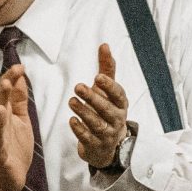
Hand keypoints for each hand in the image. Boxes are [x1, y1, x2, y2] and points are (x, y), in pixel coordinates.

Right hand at [0, 62, 35, 190]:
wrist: (4, 179)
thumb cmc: (12, 148)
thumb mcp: (19, 120)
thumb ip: (19, 100)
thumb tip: (20, 77)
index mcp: (1, 114)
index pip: (4, 93)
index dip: (11, 79)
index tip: (20, 66)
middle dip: (4, 87)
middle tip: (11, 72)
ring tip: (3, 89)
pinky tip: (1, 116)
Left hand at [68, 42, 129, 170]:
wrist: (107, 145)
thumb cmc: (107, 111)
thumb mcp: (108, 91)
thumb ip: (106, 69)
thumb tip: (104, 45)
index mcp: (120, 104)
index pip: (118, 95)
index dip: (109, 86)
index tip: (98, 77)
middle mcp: (117, 119)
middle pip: (106, 109)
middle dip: (93, 98)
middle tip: (78, 87)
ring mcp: (107, 134)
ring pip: (97, 124)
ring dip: (84, 112)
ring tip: (72, 101)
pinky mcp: (96, 145)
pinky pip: (88, 138)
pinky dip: (80, 130)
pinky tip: (72, 120)